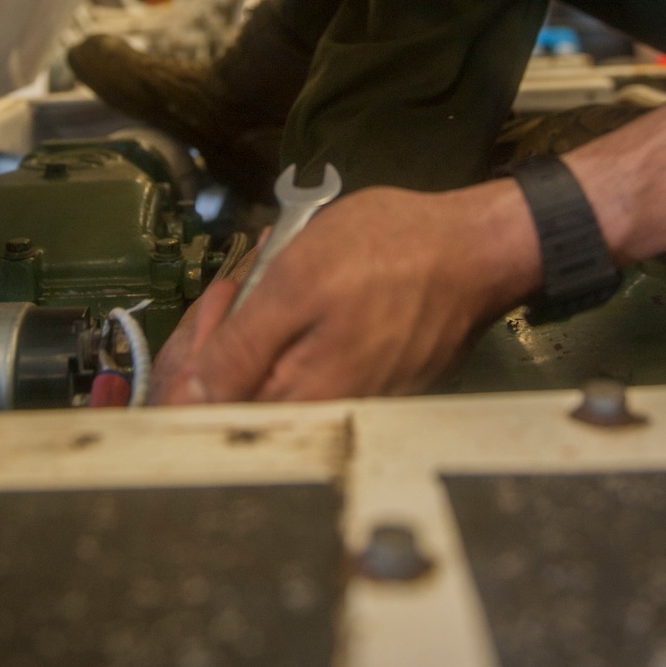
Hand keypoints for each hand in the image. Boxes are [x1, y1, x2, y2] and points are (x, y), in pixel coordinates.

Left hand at [160, 179, 539, 402]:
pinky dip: (300, 328)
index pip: (208, 414)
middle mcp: (325, 417)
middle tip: (246, 282)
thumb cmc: (390, 253)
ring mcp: (353, 402)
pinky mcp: (373, 383)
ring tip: (279, 275)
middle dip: (227, 336)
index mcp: (298, 401)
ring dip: (264, 328)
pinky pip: (313, 366)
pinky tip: (311, 289)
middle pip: (239, 397)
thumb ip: (239, 348)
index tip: (216, 307)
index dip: (195, 360)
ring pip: (275, 378)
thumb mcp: (295, 281)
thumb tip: (190, 399)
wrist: (475, 249)